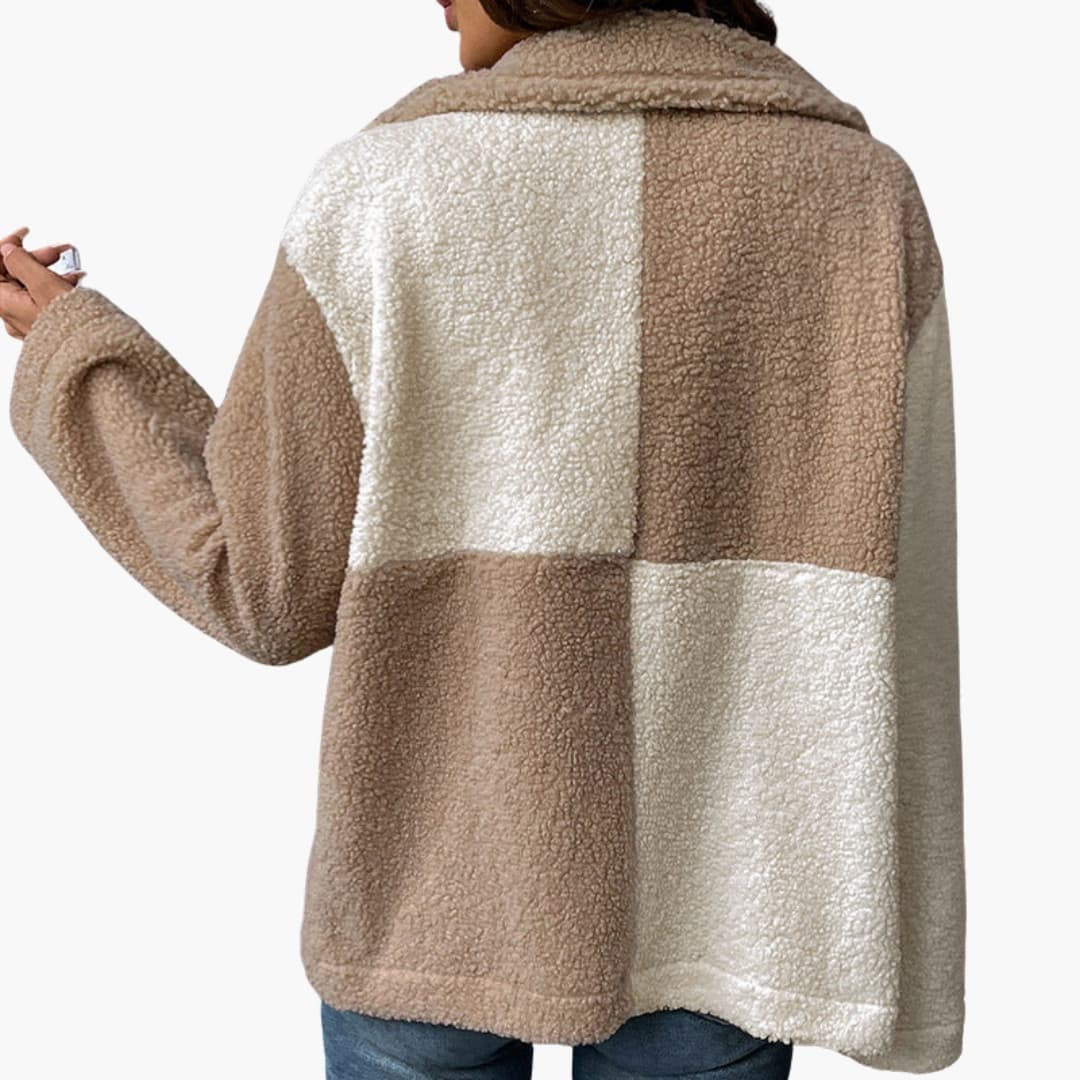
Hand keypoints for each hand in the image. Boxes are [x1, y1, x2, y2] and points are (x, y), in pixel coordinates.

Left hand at [1, 226, 87, 340]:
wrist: (91, 356)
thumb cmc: (70, 328)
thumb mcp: (44, 284)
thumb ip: (22, 262)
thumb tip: (10, 251)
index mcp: (3, 301)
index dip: (7, 246)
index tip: (23, 235)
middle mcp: (11, 313)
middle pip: (12, 275)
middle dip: (35, 258)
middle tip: (57, 252)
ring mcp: (26, 322)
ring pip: (30, 287)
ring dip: (49, 272)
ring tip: (72, 268)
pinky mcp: (42, 327)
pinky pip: (41, 300)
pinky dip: (55, 288)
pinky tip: (72, 284)